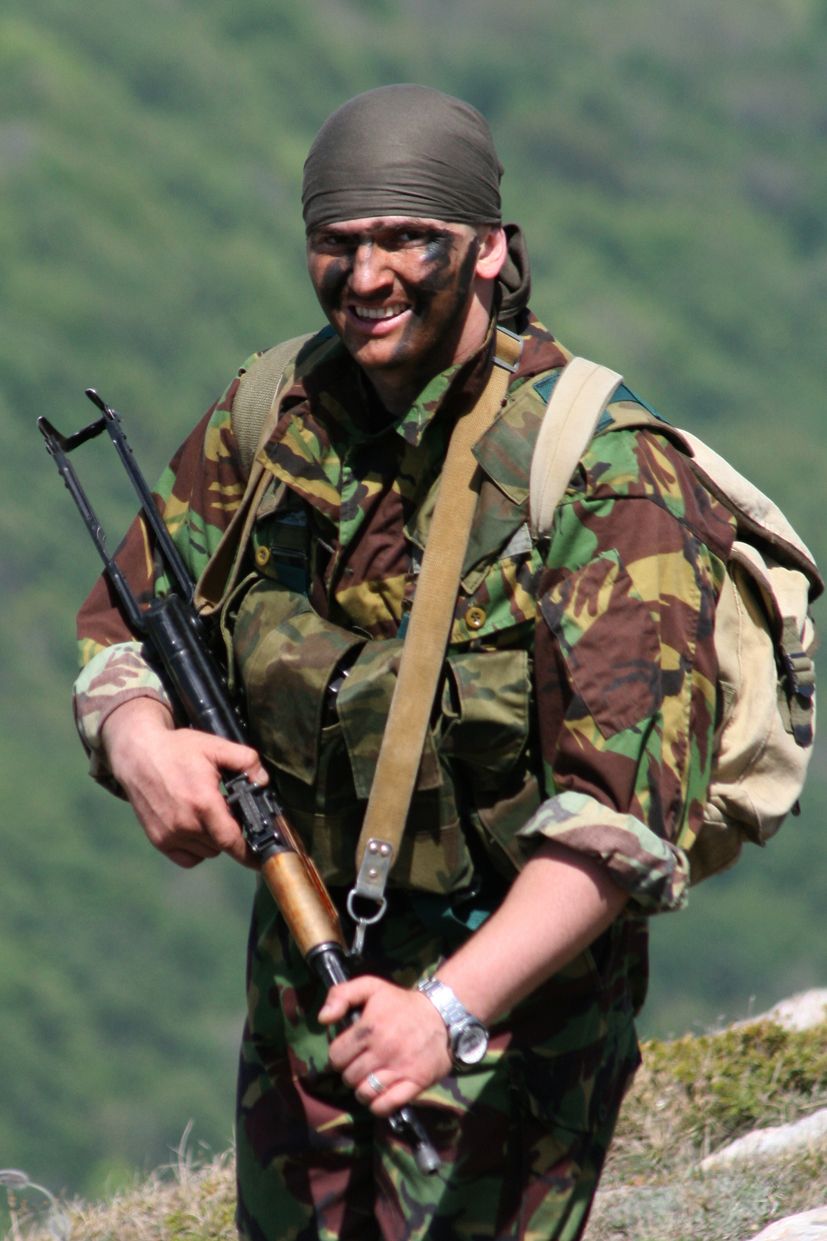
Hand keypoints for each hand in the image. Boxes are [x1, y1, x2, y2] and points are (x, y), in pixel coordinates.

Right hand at [101, 698, 267, 868]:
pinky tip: (196, 827)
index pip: (232, 841)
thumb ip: (246, 760)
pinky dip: (197, 849)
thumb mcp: (215, 747)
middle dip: (231, 832)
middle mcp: (184, 824)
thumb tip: (263, 781)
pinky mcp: (158, 840)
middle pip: (222, 845)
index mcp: (203, 803)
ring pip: (207, 852)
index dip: (250, 854)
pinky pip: (188, 858)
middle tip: (228, 810)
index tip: (262, 860)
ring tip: (209, 814)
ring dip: (214, 840)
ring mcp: (169, 835)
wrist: (137, 755)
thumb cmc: (177, 749)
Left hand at [318, 975, 451, 1115]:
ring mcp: (400, 1068)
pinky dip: (378, 1105)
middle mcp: (383, 1050)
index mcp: (369, 1027)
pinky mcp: (415, 1083)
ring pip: (364, 1093)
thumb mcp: (371, 987)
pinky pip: (386, 1105)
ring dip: (362, 1090)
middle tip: (360, 1064)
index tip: (347, 1052)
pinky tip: (380, 1093)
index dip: (338, 1056)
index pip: (336, 1056)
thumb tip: (323, 1019)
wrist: (442, 1015)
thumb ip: (341, 995)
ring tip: (368, 1079)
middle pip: (349, 1077)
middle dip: (350, 1072)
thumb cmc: (401, 1003)